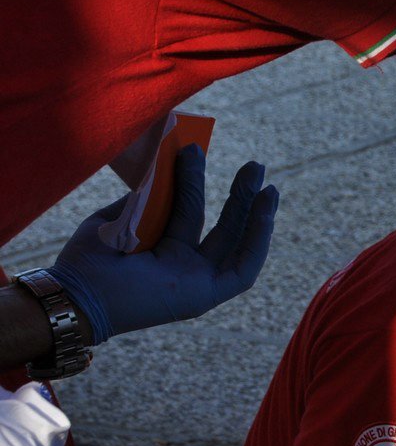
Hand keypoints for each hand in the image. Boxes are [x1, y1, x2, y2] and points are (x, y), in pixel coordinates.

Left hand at [47, 145, 278, 344]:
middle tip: (256, 165)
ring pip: (236, 243)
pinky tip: (265, 212)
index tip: (192, 150)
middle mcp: (184, 266)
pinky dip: (258, 240)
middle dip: (240, 195)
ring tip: (266, 182)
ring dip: (254, 211)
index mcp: (162, 250)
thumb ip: (146, 200)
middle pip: (222, 227)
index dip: (193, 181)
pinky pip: (243, 269)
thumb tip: (165, 172)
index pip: (189, 212)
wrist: (79, 293)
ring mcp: (196, 282)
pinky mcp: (206, 295)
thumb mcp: (117, 220)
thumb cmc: (88, 262)